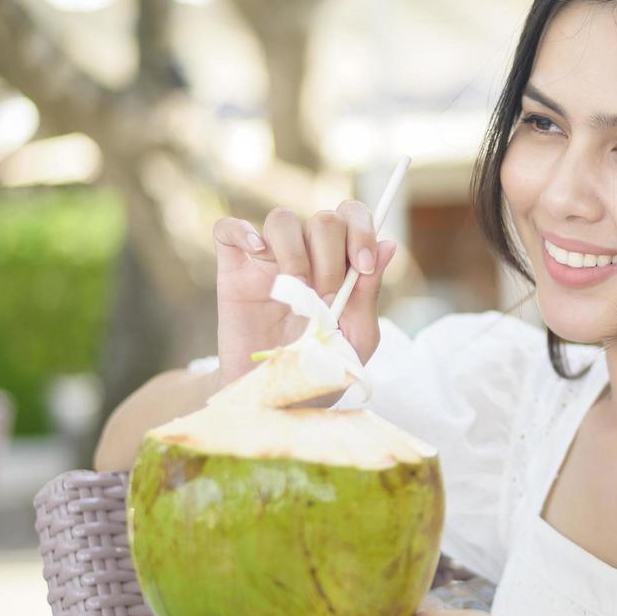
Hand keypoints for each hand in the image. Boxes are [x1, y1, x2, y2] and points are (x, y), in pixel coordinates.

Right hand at [213, 201, 396, 385]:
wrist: (277, 398)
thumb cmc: (321, 368)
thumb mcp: (356, 338)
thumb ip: (369, 293)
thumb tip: (389, 244)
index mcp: (340, 265)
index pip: (352, 217)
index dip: (361, 231)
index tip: (362, 268)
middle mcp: (307, 256)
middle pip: (323, 220)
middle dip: (332, 256)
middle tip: (328, 297)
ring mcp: (269, 262)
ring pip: (282, 220)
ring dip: (296, 252)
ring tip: (296, 291)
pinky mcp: (233, 274)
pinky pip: (227, 230)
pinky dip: (241, 231)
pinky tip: (256, 252)